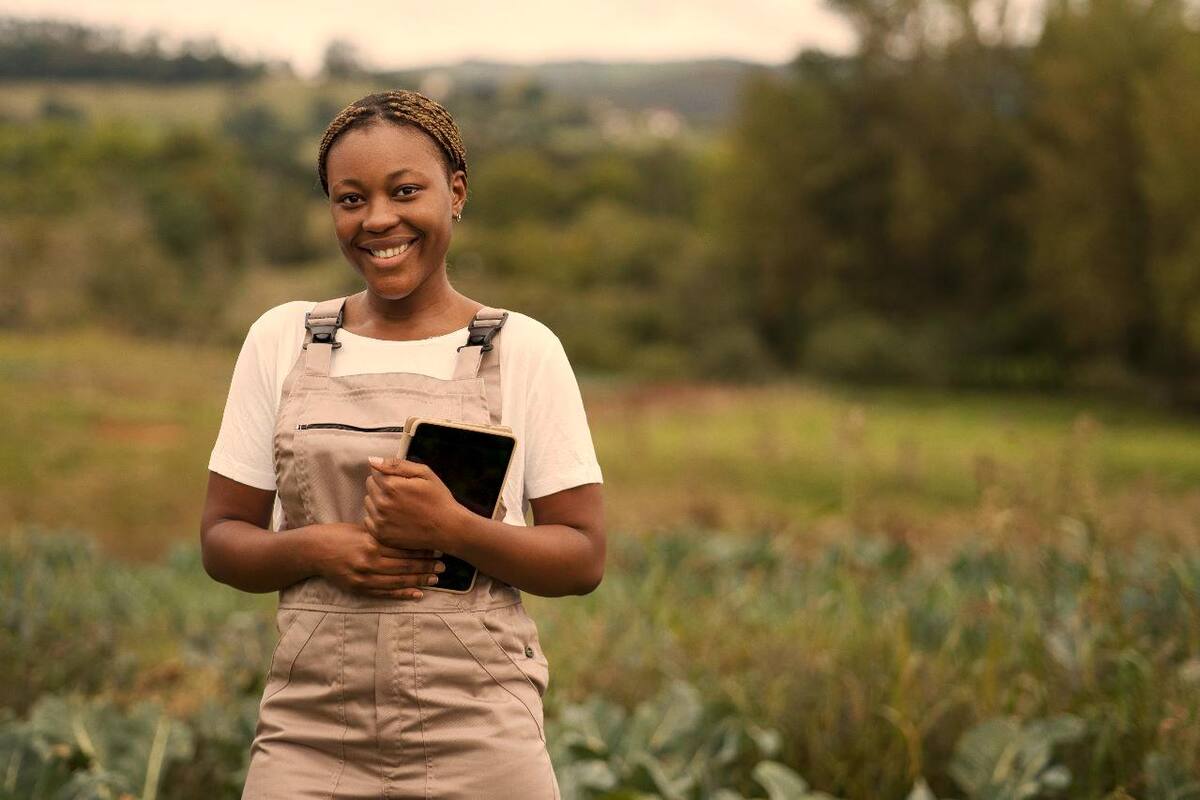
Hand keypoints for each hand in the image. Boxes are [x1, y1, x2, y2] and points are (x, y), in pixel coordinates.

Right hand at [308, 522, 443, 599]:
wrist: (313, 551)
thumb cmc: (339, 535)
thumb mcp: (362, 529)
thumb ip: (383, 535)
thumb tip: (409, 536)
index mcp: (371, 543)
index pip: (403, 549)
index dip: (422, 550)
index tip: (437, 549)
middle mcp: (369, 561)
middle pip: (404, 566)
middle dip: (425, 566)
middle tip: (443, 565)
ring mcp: (364, 578)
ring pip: (398, 581)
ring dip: (418, 581)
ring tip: (435, 579)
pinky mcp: (359, 589)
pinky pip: (385, 593)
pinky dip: (402, 594)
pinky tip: (417, 594)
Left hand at [363, 457, 463, 552]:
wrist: (447, 529)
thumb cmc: (437, 499)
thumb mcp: (424, 473)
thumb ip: (396, 465)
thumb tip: (372, 460)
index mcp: (391, 486)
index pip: (374, 472)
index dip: (389, 474)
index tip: (402, 481)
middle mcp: (382, 504)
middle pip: (370, 486)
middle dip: (382, 486)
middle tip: (402, 494)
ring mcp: (380, 521)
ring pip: (368, 502)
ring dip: (379, 501)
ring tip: (400, 506)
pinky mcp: (380, 535)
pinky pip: (369, 519)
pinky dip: (379, 517)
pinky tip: (395, 518)